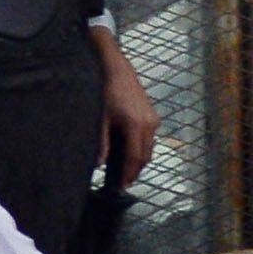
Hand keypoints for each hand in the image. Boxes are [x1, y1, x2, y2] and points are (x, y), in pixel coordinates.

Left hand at [95, 29, 159, 183]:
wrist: (114, 66)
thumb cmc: (105, 88)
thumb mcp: (100, 118)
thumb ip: (102, 142)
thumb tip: (100, 163)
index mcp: (136, 126)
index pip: (135, 159)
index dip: (129, 175)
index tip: (122, 187)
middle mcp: (149, 124)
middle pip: (145, 156)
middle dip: (135, 171)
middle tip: (123, 182)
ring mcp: (152, 118)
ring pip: (148, 147)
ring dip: (139, 159)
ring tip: (124, 169)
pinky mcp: (151, 114)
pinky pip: (149, 137)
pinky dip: (140, 147)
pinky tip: (127, 149)